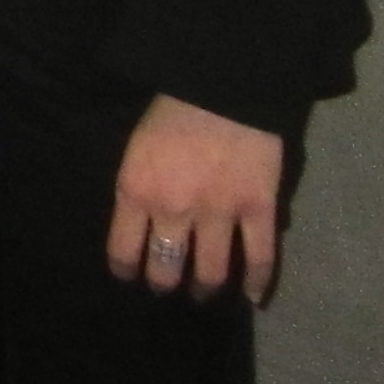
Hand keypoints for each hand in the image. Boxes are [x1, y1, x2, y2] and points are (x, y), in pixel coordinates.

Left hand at [107, 93, 283, 304]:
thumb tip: (139, 225)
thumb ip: (137, 189)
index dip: (126, 271)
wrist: (221, 84)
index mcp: (135, 192)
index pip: (123, 251)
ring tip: (203, 293)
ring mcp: (219, 213)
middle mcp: (173, 211)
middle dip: (165, 283)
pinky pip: (260, 257)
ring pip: (211, 271)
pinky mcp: (258, 209)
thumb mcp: (135, 149)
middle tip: (168, 287)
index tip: (130, 278)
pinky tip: (253, 299)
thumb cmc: (170, 110)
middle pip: (166, 268)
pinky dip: (257, 283)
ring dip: (205, 288)